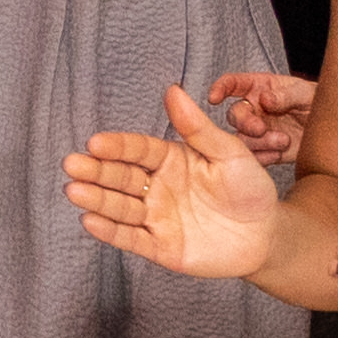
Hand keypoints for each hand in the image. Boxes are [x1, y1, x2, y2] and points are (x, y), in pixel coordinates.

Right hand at [65, 82, 282, 282]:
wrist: (266, 236)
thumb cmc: (250, 190)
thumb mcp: (230, 153)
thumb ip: (198, 128)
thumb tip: (173, 90)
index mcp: (170, 160)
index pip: (137, 150)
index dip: (116, 147)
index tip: (95, 143)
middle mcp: (157, 188)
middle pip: (120, 177)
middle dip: (96, 171)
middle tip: (71, 164)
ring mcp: (156, 217)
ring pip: (120, 207)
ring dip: (96, 199)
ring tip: (73, 191)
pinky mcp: (159, 247)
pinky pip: (131, 238)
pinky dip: (110, 231)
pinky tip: (89, 221)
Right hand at [207, 65, 314, 166]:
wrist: (330, 129)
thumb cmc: (316, 102)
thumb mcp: (305, 93)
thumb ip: (286, 94)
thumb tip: (266, 99)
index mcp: (259, 88)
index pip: (233, 83)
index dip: (220, 88)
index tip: (214, 98)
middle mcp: (253, 109)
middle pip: (234, 115)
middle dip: (245, 123)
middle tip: (261, 128)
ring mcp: (256, 131)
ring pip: (241, 138)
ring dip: (259, 142)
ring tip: (283, 140)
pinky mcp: (263, 150)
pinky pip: (253, 156)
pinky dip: (264, 156)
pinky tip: (279, 152)